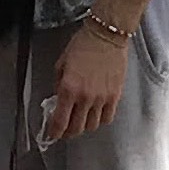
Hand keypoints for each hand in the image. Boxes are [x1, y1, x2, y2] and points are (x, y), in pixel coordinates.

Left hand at [48, 21, 131, 140]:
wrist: (106, 35)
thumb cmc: (83, 44)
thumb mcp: (62, 63)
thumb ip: (59, 84)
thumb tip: (59, 98)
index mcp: (69, 89)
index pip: (60, 121)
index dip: (55, 132)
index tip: (52, 134)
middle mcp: (85, 98)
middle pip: (76, 128)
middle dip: (68, 132)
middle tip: (65, 130)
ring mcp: (102, 98)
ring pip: (92, 125)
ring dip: (84, 126)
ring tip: (81, 121)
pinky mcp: (115, 96)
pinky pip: (108, 117)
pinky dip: (100, 119)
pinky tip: (96, 114)